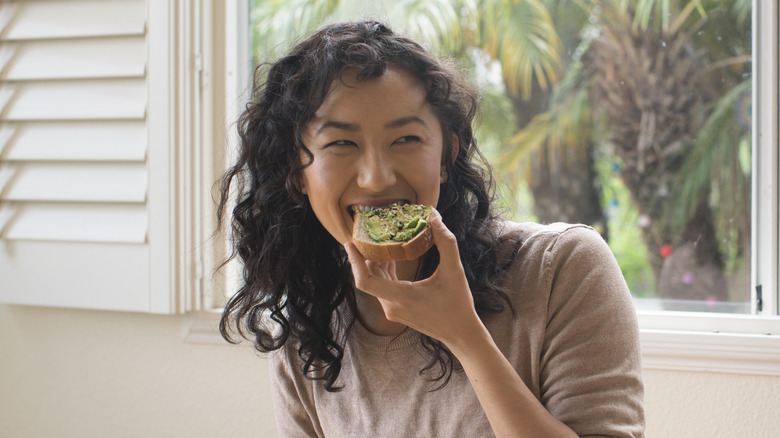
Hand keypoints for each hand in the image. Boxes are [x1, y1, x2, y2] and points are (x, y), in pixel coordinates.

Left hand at [344, 216, 482, 346]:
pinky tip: (390, 257)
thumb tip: (434, 216)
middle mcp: (391, 306)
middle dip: (366, 255)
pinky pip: (383, 288)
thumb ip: (445, 241)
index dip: (354, 262)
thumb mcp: (454, 270)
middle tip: (367, 233)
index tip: (349, 244)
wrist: (461, 333)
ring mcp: (392, 310)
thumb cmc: (458, 304)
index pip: (365, 281)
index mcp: (401, 296)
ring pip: (375, 283)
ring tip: (378, 241)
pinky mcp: (396, 311)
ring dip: (376, 263)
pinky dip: (384, 272)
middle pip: (368, 278)